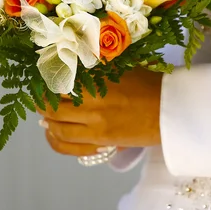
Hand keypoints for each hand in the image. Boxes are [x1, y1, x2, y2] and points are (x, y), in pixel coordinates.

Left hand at [37, 68, 161, 156]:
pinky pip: (68, 146)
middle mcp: (92, 104)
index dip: (44, 79)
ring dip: (46, 119)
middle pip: (51, 105)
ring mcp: (96, 126)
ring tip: (44, 113)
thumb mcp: (119, 67)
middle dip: (40, 100)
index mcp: (97, 81)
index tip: (40, 75)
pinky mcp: (101, 142)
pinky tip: (53, 132)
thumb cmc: (148, 83)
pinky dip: (56, 139)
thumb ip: (94, 67)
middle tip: (38, 95)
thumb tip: (67, 63)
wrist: (172, 111)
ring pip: (56, 127)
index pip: (58, 81)